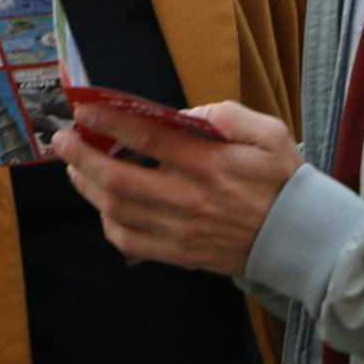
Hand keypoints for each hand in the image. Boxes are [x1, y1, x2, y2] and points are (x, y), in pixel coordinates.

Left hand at [53, 100, 305, 277]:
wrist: (301, 239)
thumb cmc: (283, 181)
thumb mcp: (268, 133)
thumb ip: (226, 115)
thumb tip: (184, 113)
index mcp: (209, 164)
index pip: (148, 139)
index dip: (110, 122)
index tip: (84, 109)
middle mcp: (189, 199)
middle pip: (119, 179)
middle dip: (82, 157)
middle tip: (61, 140)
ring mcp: (181, 231)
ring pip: (118, 211)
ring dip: (88, 187)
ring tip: (75, 168)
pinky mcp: (180, 254)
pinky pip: (130, 243)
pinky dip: (108, 224)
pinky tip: (103, 205)